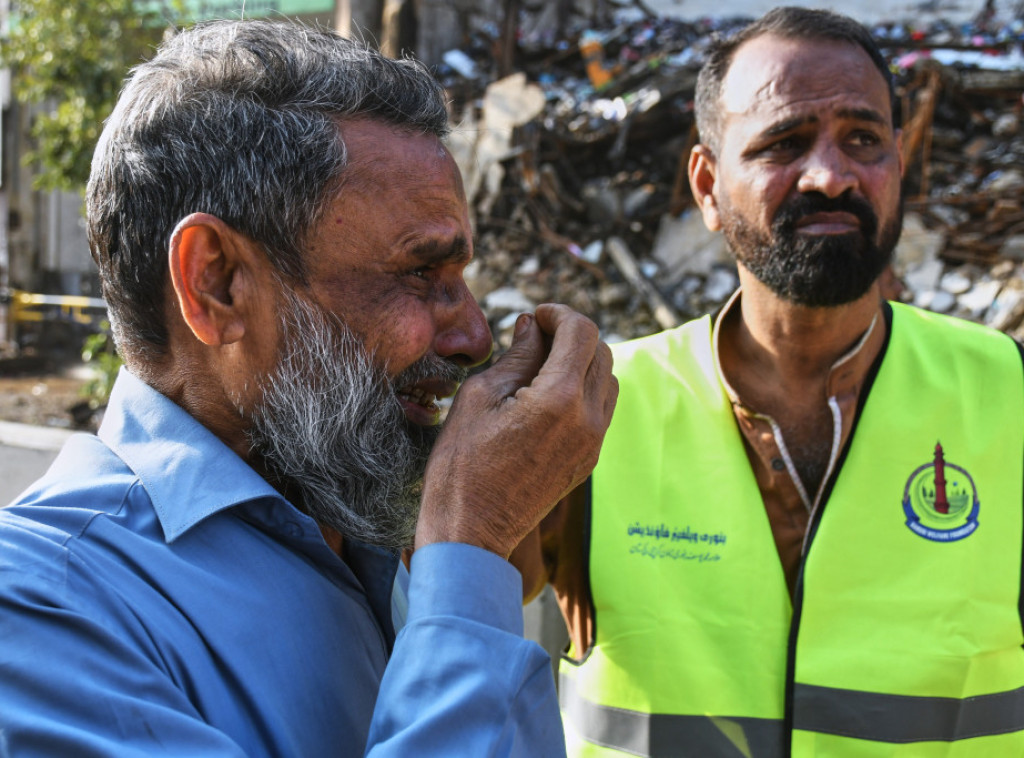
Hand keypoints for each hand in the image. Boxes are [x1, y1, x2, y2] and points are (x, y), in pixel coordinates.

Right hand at [415, 304, 617, 558]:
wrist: (471, 533)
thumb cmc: (461, 465)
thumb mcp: (479, 397)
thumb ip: (515, 356)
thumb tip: (532, 325)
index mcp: (559, 399)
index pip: (582, 332)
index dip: (559, 314)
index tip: (537, 315)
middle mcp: (587, 420)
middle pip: (601, 352)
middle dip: (572, 334)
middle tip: (537, 335)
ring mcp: (593, 444)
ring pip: (607, 380)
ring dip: (582, 362)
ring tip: (543, 363)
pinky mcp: (589, 461)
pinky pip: (600, 410)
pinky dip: (583, 390)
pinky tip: (548, 394)